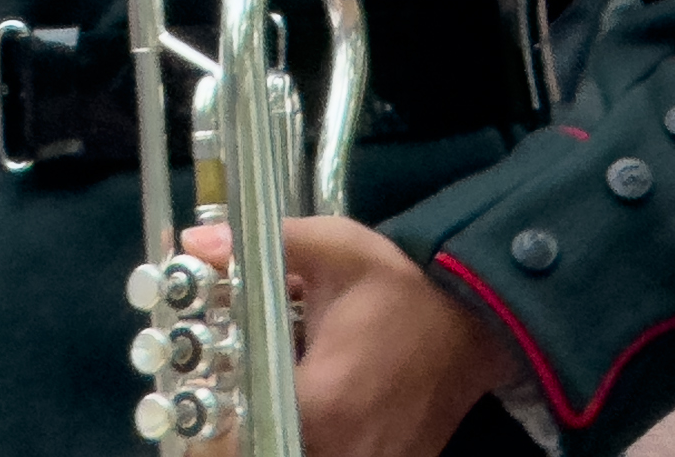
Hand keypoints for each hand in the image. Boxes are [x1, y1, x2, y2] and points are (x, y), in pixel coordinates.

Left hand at [182, 219, 507, 456]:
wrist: (478, 314)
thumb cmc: (401, 284)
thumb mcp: (334, 251)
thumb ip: (261, 249)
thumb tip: (196, 240)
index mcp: (317, 401)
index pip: (233, 440)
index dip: (211, 425)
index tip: (212, 397)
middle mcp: (338, 447)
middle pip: (261, 452)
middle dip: (242, 431)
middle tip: (241, 400)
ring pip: (295, 454)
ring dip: (277, 435)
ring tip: (279, 401)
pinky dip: (318, 441)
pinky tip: (320, 413)